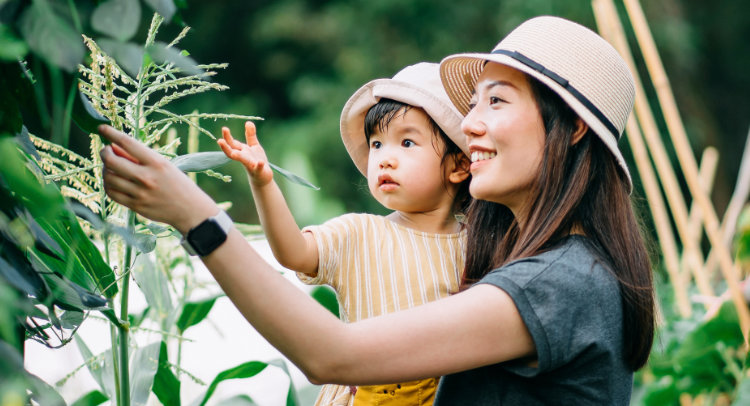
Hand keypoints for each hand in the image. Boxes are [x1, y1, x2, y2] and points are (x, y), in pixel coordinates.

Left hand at [98, 125, 218, 233]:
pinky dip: (108, 185)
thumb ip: (139, 157)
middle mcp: (147, 178)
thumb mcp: (164, 165)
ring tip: (111, 168)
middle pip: (112, 161)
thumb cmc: (178, 184)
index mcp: (157, 163)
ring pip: (108, 178)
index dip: (111, 133)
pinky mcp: (136, 206)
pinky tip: (113, 182)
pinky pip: (112, 193)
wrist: (190, 210)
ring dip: (105, 170)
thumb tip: (115, 147)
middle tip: (106, 151)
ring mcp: (140, 194)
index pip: (128, 143)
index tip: (102, 129)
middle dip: (104, 153)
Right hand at [217, 121, 273, 187]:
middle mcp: (244, 158)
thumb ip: (250, 135)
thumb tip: (248, 122)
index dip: (227, 137)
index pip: (232, 144)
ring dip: (239, 157)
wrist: (263, 176)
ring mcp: (251, 165)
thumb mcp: (253, 146)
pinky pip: (259, 168)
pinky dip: (259, 166)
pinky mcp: (259, 171)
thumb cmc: (256, 160)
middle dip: (226, 147)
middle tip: (220, 141)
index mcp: (242, 151)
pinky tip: (260, 162)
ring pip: (243, 161)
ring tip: (235, 154)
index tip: (224, 128)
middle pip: (233, 152)